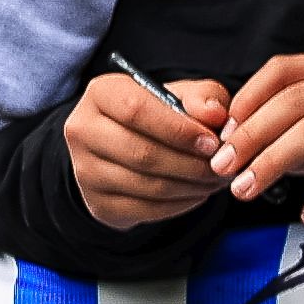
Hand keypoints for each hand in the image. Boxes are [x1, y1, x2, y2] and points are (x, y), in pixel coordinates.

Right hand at [64, 74, 230, 231]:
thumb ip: (204, 97)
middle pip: (141, 153)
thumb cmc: (159, 115)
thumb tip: (214, 116)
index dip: (178, 129)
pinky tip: (197, 193)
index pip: (136, 110)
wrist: (125, 149)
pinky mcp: (97, 203)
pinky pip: (145, 209)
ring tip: (215, 180)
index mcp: (101, 94)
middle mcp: (82, 130)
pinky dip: (180, 204)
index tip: (212, 142)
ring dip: (190, 186)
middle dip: (190, 163)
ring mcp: (84, 170)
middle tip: (220, 167)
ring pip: (146, 185)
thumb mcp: (183, 95)